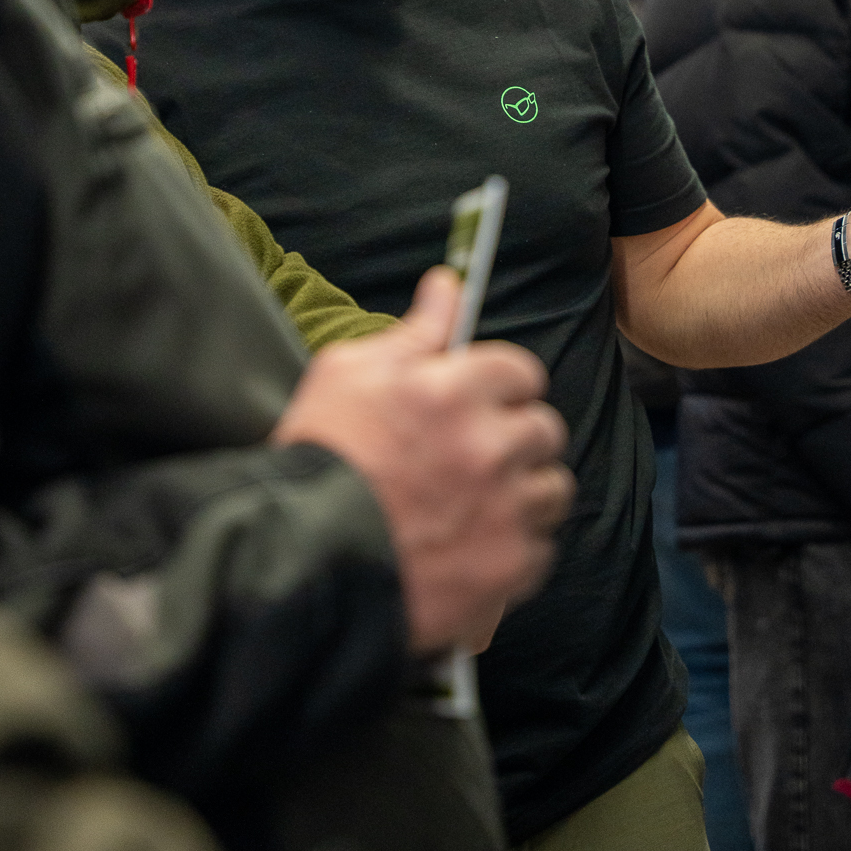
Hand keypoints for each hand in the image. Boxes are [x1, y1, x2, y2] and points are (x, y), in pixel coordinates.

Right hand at [272, 266, 572, 653]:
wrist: (299, 561)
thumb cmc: (319, 458)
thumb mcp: (347, 372)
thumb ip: (415, 328)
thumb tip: (449, 283)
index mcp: (453, 389)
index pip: (522, 372)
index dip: (500, 387)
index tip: (480, 404)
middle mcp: (488, 444)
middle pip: (544, 429)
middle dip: (514, 439)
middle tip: (473, 458)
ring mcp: (504, 509)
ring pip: (551, 489)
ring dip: (523, 494)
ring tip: (476, 507)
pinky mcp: (508, 567)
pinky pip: (541, 548)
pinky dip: (513, 550)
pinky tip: (472, 548)